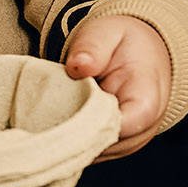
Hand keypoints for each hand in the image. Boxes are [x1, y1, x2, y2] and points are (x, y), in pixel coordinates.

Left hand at [64, 15, 170, 161]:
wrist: (143, 54)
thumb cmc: (124, 44)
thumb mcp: (107, 33)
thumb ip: (93, 47)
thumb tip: (77, 66)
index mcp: (146, 103)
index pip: (114, 128)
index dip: (82, 123)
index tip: (56, 109)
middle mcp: (141, 132)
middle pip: (97, 145)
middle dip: (68, 132)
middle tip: (41, 110)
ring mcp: (126, 145)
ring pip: (88, 153)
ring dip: (67, 138)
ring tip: (50, 113)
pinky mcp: (112, 149)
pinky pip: (86, 153)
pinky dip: (69, 141)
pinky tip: (57, 122)